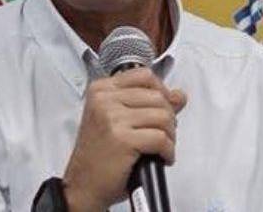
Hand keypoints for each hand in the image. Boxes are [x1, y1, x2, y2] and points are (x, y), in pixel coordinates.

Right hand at [62, 68, 186, 211]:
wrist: (83, 186)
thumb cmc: (98, 156)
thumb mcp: (118, 121)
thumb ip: (147, 103)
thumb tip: (178, 95)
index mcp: (101, 90)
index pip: (144, 76)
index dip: (161, 92)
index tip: (162, 107)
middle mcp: (104, 100)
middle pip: (158, 96)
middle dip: (168, 118)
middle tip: (162, 134)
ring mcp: (112, 118)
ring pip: (164, 116)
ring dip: (169, 136)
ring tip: (160, 147)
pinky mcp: (123, 139)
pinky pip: (162, 138)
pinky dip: (168, 151)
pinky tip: (161, 157)